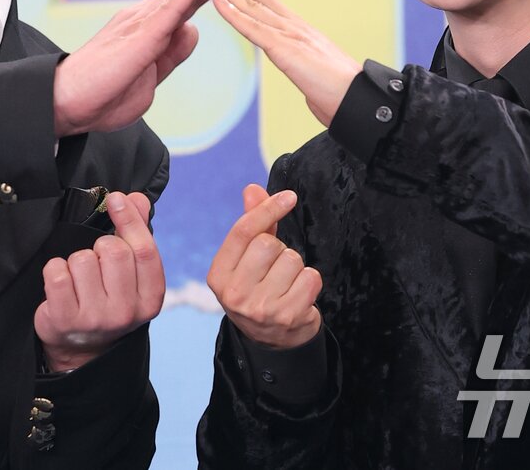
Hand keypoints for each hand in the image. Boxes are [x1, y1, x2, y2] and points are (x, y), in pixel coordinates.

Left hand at [35, 191, 165, 371]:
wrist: (81, 349)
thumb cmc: (109, 300)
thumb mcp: (130, 274)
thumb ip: (136, 232)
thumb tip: (137, 198)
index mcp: (150, 299)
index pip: (144, 250)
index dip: (130, 219)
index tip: (116, 199)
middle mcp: (126, 313)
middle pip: (114, 251)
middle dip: (100, 246)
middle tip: (96, 261)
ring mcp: (95, 319)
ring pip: (82, 260)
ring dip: (76, 261)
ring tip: (79, 279)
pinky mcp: (65, 320)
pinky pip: (56, 272)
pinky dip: (55, 269)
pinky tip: (62, 284)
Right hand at [53, 0, 242, 136]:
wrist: (65, 102)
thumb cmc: (103, 93)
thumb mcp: (151, 76)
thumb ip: (172, 54)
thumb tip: (192, 30)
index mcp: (150, 30)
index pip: (185, 1)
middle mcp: (145, 18)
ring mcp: (140, 24)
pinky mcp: (138, 37)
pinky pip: (168, 11)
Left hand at [200, 0, 360, 126]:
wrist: (361, 103)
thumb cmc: (337, 91)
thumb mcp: (308, 67)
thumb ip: (296, 58)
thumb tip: (292, 60)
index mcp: (292, 26)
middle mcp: (290, 24)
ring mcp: (289, 36)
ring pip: (250, 3)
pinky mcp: (288, 54)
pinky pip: (256, 32)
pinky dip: (235, 15)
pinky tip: (217, 1)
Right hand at [206, 184, 322, 349]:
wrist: (273, 340)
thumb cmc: (258, 290)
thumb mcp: (246, 261)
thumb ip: (252, 224)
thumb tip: (253, 189)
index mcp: (218, 275)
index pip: (243, 231)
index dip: (267, 209)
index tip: (289, 197)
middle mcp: (234, 294)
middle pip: (269, 244)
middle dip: (280, 249)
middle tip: (275, 268)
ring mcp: (260, 308)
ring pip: (292, 259)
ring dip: (296, 267)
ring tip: (286, 284)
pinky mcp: (287, 316)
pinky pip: (311, 277)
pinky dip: (310, 281)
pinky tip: (299, 294)